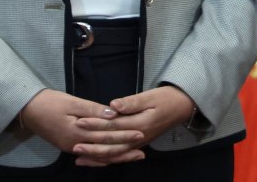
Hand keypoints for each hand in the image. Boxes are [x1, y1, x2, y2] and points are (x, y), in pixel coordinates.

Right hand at [20, 89, 145, 166]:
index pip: (106, 136)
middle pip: (104, 148)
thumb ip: (92, 109)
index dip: (124, 135)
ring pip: (98, 155)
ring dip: (116, 156)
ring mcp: (71, 147)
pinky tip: (112, 158)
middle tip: (143, 148)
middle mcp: (75, 144)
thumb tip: (113, 114)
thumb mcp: (72, 102)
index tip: (140, 133)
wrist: (27, 110)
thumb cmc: (50, 102)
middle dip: (125, 148)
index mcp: (77, 133)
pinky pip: (89, 155)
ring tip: (133, 155)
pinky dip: (102, 157)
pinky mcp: (69, 146)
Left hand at [74, 85, 195, 163]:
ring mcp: (139, 143)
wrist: (182, 107)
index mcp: (141, 124)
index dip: (95, 124)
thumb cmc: (166, 99)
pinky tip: (95, 159)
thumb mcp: (150, 96)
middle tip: (74, 145)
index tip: (79, 121)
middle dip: (92, 146)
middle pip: (112, 145)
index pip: (113, 126)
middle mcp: (139, 138)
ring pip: (116, 155)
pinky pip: (121, 155)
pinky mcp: (138, 144)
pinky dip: (107, 159)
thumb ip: (131, 103)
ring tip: (79, 158)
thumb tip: (112, 106)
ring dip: (97, 157)